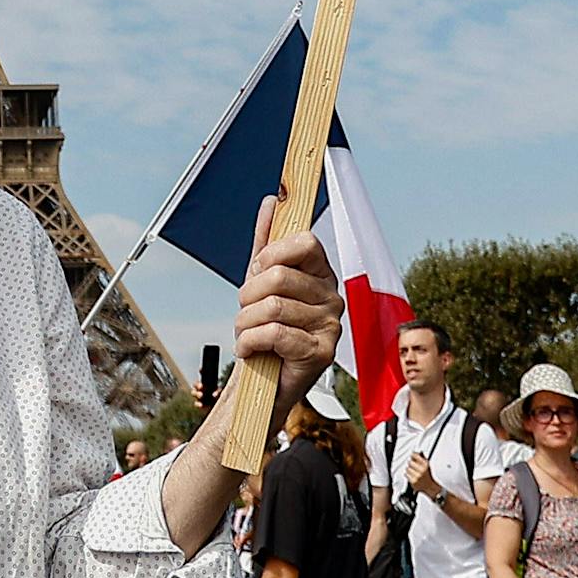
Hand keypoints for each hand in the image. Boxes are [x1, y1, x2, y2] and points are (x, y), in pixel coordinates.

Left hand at [233, 196, 343, 422]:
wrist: (260, 376)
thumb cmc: (264, 323)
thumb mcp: (260, 278)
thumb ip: (267, 240)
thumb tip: (273, 201)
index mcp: (321, 274)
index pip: (306, 241)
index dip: (274, 252)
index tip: (258, 269)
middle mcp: (333, 297)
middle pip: (278, 275)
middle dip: (247, 294)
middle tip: (245, 309)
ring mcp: (331, 326)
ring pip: (273, 306)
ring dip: (245, 321)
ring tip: (247, 332)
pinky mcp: (322, 353)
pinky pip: (275, 333)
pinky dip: (250, 341)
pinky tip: (250, 348)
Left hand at [406, 452, 438, 498]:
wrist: (431, 487)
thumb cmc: (428, 475)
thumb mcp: (427, 465)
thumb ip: (422, 457)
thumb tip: (415, 451)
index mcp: (425, 465)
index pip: (414, 455)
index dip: (413, 455)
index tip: (412, 456)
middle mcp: (421, 470)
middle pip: (409, 462)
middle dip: (411, 464)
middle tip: (413, 466)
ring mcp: (417, 476)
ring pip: (407, 468)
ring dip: (409, 470)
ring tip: (414, 472)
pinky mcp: (413, 482)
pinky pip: (406, 475)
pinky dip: (408, 475)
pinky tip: (413, 476)